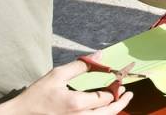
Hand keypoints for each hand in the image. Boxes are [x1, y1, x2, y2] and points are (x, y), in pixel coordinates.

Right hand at [3, 60, 132, 113]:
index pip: (106, 97)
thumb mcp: (57, 75)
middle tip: (127, 93)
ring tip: (120, 100)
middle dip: (121, 101)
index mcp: (77, 104)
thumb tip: (99, 56)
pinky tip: (104, 108)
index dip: (116, 87)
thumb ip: (80, 66)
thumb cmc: (37, 95)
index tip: (120, 79)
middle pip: (109, 112)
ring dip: (113, 110)